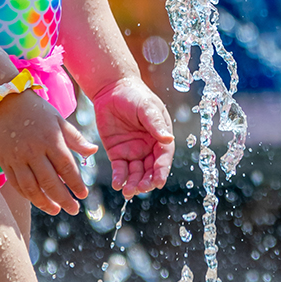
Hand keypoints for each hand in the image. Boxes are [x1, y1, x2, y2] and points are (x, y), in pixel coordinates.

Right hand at [0, 90, 96, 214]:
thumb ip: (76, 138)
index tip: (84, 194)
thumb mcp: (59, 120)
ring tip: (55, 210)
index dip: (76, 184)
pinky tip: (37, 200)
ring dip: (44, 203)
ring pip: (31, 188)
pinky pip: (16, 184)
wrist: (3, 101)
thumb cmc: (36, 110)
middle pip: (50, 182)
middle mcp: (33, 151)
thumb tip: (93, 152)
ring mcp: (17, 158)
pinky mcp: (5, 161)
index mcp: (50, 140)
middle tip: (73, 209)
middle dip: (63, 199)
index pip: (67, 168)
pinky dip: (27, 196)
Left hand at [93, 77, 174, 198]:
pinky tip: (117, 184)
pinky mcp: (117, 153)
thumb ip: (155, 124)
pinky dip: (119, 177)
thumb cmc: (134, 95)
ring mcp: (133, 152)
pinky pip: (120, 169)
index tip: (158, 182)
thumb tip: (168, 138)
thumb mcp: (146, 108)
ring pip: (135, 173)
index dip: (161, 171)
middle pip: (150, 170)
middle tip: (140, 189)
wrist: (112, 89)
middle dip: (146, 181)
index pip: (163, 158)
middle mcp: (149, 148)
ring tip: (127, 192)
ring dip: (133, 184)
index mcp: (161, 137)